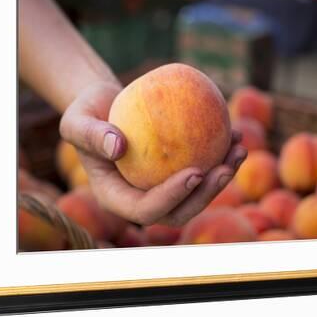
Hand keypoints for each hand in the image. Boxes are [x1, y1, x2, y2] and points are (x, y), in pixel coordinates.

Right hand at [59, 81, 246, 226]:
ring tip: (239, 148)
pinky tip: (235, 131)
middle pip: (178, 212)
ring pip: (196, 193)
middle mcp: (141, 197)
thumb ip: (91, 134)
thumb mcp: (77, 119)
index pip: (145, 210)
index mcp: (116, 196)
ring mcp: (160, 186)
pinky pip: (201, 166)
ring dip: (222, 176)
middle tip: (225, 168)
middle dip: (206, 196)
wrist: (104, 104)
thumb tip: (118, 147)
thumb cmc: (87, 111)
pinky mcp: (175, 169)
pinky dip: (220, 153)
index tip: (194, 172)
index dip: (172, 198)